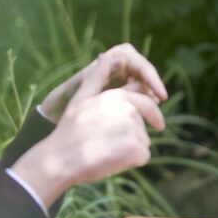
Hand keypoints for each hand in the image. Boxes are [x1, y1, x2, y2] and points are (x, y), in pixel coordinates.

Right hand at [13, 58, 166, 201]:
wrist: (60, 159)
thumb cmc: (69, 130)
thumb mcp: (80, 98)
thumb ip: (96, 76)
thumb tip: (105, 55)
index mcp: (117, 96)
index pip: (146, 101)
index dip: (151, 113)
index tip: (157, 123)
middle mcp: (128, 109)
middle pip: (144, 123)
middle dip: (136, 134)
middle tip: (117, 145)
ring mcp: (132, 128)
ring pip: (144, 141)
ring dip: (131, 149)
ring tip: (107, 151)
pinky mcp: (135, 148)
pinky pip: (143, 156)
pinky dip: (132, 161)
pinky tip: (113, 160)